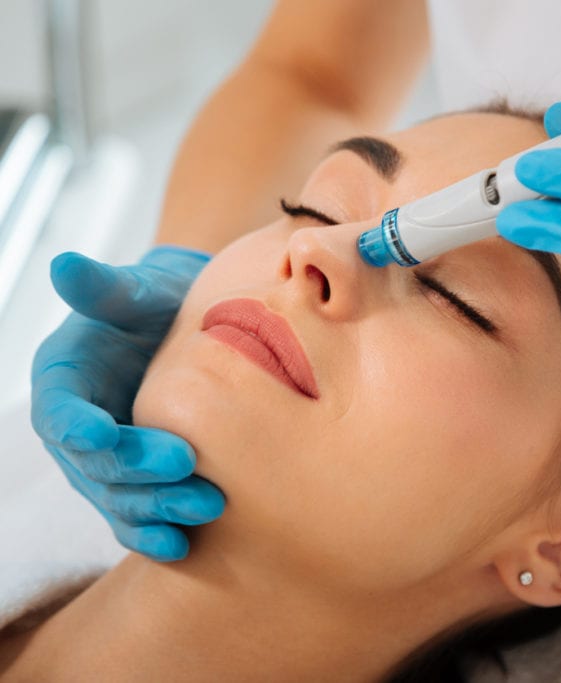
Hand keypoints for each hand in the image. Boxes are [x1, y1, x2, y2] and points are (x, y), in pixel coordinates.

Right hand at [31, 247, 224, 560]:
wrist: (195, 333)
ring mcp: (107, 463)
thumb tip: (65, 265)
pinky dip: (154, 534)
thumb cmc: (163, 305)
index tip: (100, 433)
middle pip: (94, 463)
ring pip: (118, 497)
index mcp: (65, 381)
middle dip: (135, 468)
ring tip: (205, 506)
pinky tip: (182, 546)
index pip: (59, 409)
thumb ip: (106, 290)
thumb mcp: (138, 292)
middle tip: (186, 465)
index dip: (75, 424)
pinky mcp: (138, 485)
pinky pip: (137, 517)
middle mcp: (78, 429)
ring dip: (155, 507)